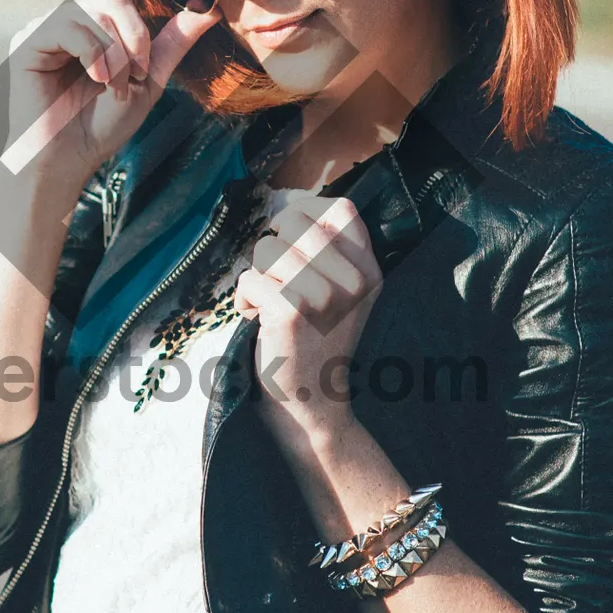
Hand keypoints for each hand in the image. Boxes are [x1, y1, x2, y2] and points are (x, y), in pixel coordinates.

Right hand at [4, 0, 217, 206]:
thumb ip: (173, 44)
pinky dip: (93, 53)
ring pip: (94, 10)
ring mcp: (46, 28)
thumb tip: (208, 10)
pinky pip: (71, 26)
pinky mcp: (28, 42)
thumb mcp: (149, 81)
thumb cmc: (102, 124)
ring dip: (118, 48)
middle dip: (135, 30)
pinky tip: (95, 79)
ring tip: (116, 84)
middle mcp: (69, 19)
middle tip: (141, 69)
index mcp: (95, 23)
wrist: (67, 159)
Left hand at [234, 195, 383, 450]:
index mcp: (369, 269)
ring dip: (257, 276)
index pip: (342, 208)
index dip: (308, 212)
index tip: (293, 239)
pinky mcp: (291, 311)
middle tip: (279, 280)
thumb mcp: (345, 294)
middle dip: (273, 246)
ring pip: (265, 248)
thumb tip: (289, 207)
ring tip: (271, 305)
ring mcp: (323, 293)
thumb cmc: (318, 343)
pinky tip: (258, 321)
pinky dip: (243, 299)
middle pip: (294, 220)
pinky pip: (248, 279)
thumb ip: (329, 252)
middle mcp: (352, 279)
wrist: (316, 405)